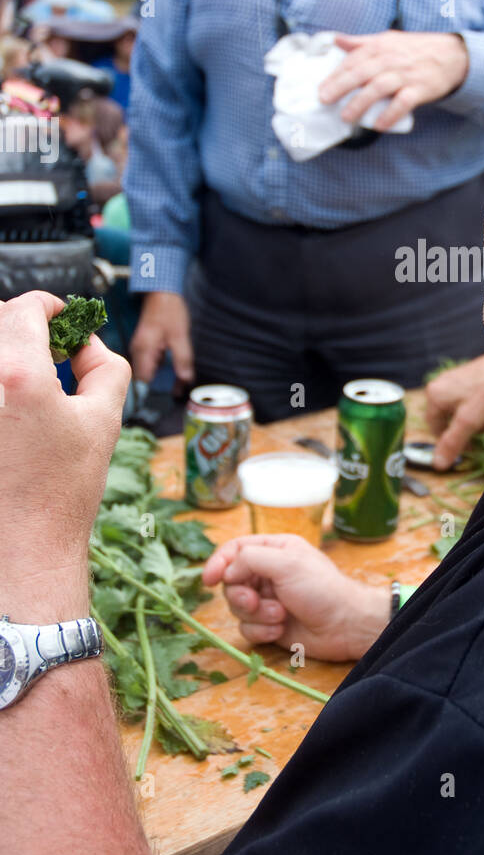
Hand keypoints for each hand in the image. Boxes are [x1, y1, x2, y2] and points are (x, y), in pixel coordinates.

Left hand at [0, 291, 130, 614]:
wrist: (23, 548)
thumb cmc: (63, 491)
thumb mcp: (104, 419)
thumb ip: (103, 365)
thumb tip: (85, 345)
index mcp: (17, 373)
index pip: (26, 309)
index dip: (50, 306)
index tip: (63, 317)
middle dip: (24, 326)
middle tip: (51, 348)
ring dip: (8, 356)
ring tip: (31, 381)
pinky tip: (15, 410)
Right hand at [129, 291, 193, 387]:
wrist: (161, 293)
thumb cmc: (170, 311)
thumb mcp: (180, 336)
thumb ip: (182, 359)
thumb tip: (185, 379)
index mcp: (143, 350)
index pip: (144, 380)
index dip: (158, 388)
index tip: (173, 392)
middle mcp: (138, 351)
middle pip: (146, 377)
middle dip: (163, 384)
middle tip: (180, 388)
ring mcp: (140, 348)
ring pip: (149, 370)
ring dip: (163, 376)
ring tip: (180, 379)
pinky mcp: (145, 345)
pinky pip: (151, 361)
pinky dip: (162, 366)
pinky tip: (175, 366)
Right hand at [203, 535, 390, 661]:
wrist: (344, 626)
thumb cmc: (321, 588)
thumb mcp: (286, 563)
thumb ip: (251, 559)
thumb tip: (228, 571)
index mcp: (274, 549)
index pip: (234, 550)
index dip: (218, 563)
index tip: (209, 580)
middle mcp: (268, 573)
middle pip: (231, 582)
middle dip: (241, 596)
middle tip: (256, 602)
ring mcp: (268, 600)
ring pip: (237, 608)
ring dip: (256, 615)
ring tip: (280, 616)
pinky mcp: (270, 625)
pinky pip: (247, 629)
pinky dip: (261, 631)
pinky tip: (280, 630)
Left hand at [318, 31, 468, 130]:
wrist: (453, 55)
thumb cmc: (416, 49)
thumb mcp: (389, 40)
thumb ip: (362, 42)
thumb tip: (336, 40)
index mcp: (381, 46)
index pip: (354, 59)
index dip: (336, 74)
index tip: (321, 88)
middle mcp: (392, 59)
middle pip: (362, 72)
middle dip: (341, 86)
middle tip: (325, 100)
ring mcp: (406, 74)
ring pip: (379, 87)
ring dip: (361, 103)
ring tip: (346, 116)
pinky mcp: (420, 89)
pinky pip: (403, 103)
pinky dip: (390, 114)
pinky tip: (378, 125)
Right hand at [425, 349, 483, 469]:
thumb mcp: (468, 421)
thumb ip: (452, 442)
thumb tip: (437, 465)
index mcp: (434, 394)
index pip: (435, 429)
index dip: (451, 443)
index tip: (471, 447)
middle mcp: (441, 383)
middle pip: (450, 419)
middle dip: (467, 428)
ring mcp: (457, 377)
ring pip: (463, 409)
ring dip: (476, 418)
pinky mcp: (473, 373)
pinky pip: (473, 398)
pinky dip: (483, 406)